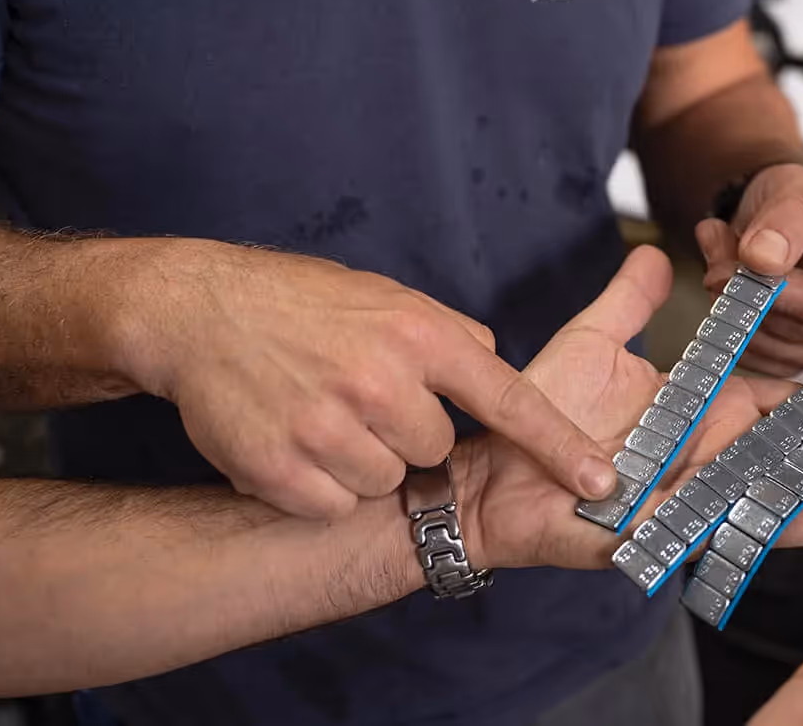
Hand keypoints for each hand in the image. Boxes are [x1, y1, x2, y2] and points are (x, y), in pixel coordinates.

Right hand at [116, 240, 616, 518]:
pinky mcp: (280, 467)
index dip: (559, 446)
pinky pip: (332, 503)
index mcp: (419, 333)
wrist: (201, 310)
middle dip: (407, 434)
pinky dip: (317, 485)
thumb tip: (494, 369)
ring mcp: (327, 426)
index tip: (602, 485)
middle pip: (435, 450)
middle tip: (362, 397)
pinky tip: (294, 437)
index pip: (508, 398)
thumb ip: (450, 339)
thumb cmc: (302, 302)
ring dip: (361, 461)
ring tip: (322, 413)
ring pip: (384, 482)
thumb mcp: (390, 298)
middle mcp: (379, 380)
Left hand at [452, 245, 802, 571]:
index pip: (795, 405)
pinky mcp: (694, 525)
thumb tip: (659, 254)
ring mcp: (713, 490)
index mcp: (709, 408)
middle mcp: (722, 452)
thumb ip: (631, 299)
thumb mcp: (593, 340)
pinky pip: (766, 524)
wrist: (493, 470)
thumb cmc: (538, 411)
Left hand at [696, 163, 802, 376]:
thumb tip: (764, 258)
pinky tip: (727, 287)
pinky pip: (753, 358)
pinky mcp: (797, 362)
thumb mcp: (795, 193)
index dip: (770, 288)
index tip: (731, 261)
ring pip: (766, 345)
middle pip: (792, 329)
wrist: (779, 221)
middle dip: (744, 292)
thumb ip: (784, 221)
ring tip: (722, 258)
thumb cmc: (800, 207)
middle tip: (718, 248)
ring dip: (729, 304)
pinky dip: (730, 323)